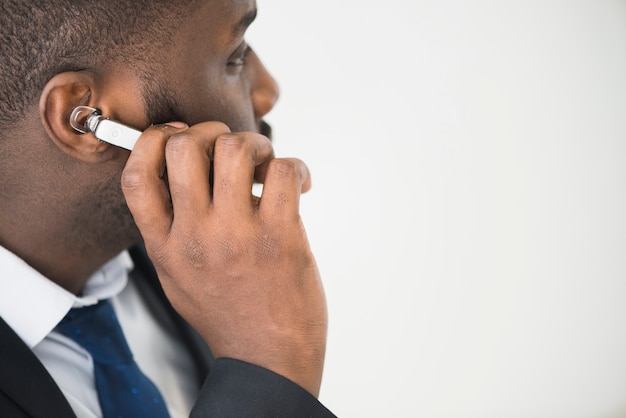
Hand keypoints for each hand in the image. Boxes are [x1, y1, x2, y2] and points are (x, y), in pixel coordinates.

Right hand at [121, 122, 327, 395]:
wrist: (269, 357)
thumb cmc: (228, 316)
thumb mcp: (178, 279)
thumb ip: (169, 233)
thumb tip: (177, 179)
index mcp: (165, 247)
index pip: (137, 176)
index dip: (151, 139)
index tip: (176, 134)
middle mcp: (196, 237)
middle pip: (185, 148)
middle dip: (209, 131)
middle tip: (229, 147)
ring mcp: (238, 235)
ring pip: (235, 148)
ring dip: (255, 143)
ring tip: (265, 165)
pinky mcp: (280, 235)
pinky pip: (284, 171)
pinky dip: (294, 167)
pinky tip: (297, 185)